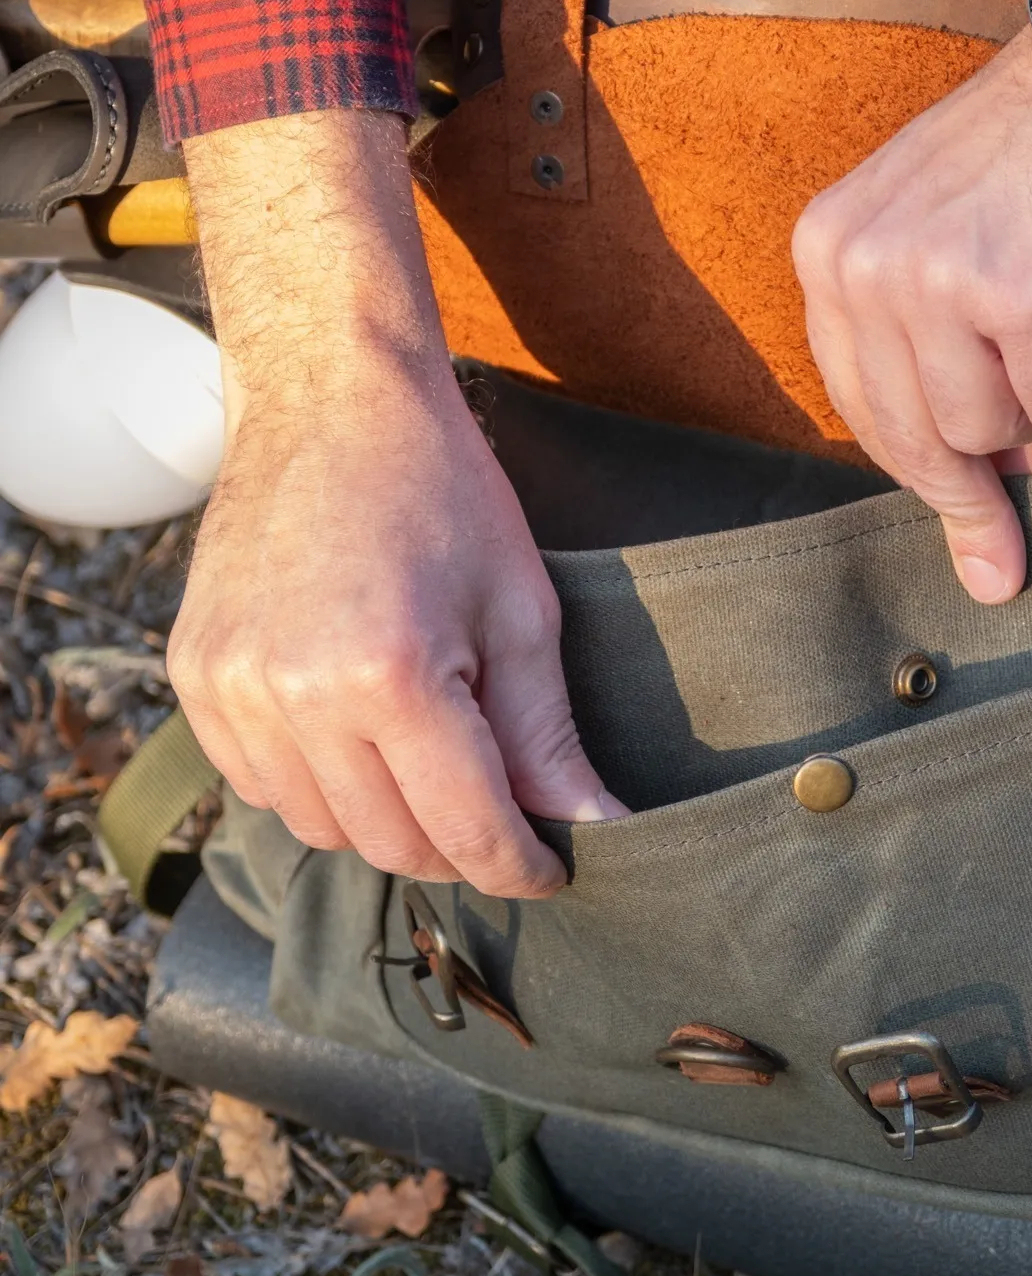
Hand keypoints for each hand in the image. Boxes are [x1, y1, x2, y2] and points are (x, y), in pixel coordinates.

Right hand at [170, 110, 623, 896]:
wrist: (329, 405)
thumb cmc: (443, 493)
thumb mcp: (522, 609)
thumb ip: (547, 733)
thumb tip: (592, 823)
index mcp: (392, 675)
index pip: (466, 829)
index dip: (519, 866)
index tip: (549, 870)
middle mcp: (296, 696)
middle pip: (390, 845)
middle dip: (457, 849)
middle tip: (500, 814)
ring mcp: (231, 690)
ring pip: (321, 830)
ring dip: (386, 823)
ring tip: (430, 765)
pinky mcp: (195, 677)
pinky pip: (262, 788)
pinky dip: (319, 788)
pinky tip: (358, 739)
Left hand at [793, 31, 1031, 602]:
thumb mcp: (942, 237)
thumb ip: (940, 364)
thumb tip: (982, 519)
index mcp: (832, 253)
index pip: (864, 408)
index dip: (920, 475)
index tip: (964, 523)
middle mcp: (871, 268)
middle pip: (919, 438)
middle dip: (977, 492)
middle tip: (1021, 531)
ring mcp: (944, 282)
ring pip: (989, 430)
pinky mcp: (1026, 298)